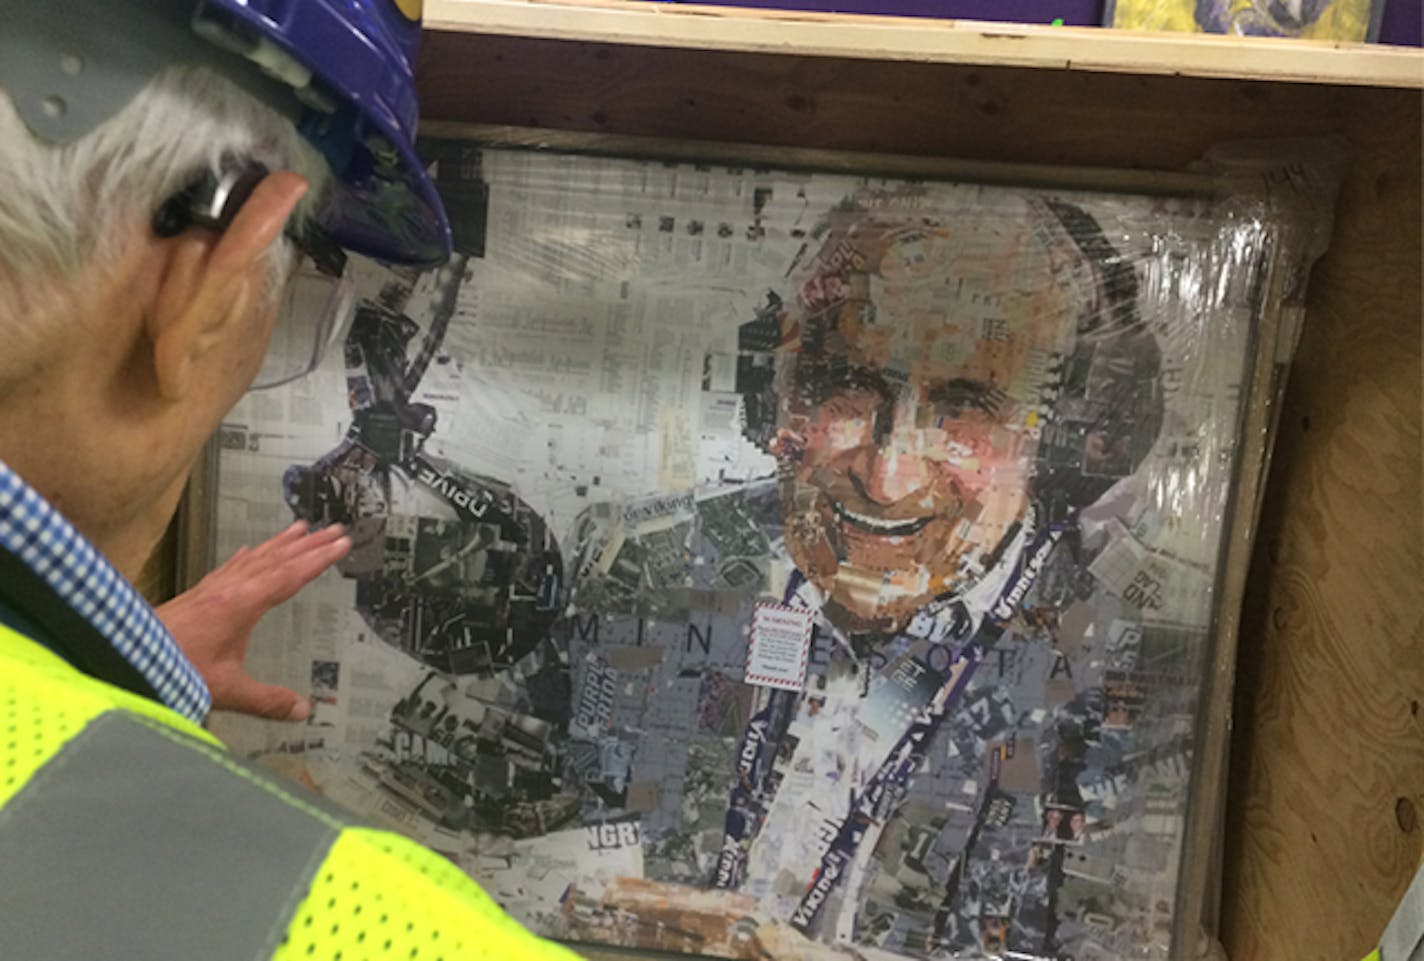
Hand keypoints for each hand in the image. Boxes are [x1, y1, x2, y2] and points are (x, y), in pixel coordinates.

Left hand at [157, 521, 350, 720]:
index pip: (289, 575)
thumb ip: (266, 700)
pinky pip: (230, 566)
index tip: (342, 544)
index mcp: (242, 604)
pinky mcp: (197, 595)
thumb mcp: (225, 690)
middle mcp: (229, 588)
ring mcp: (211, 588)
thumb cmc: (174, 670)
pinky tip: (249, 551)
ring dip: (280, 543)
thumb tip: (303, 711)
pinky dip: (247, 555)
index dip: (318, 559)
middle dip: (308, 544)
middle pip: (276, 559)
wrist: (123, 656)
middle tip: (335, 528)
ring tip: (301, 527)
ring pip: (254, 558)